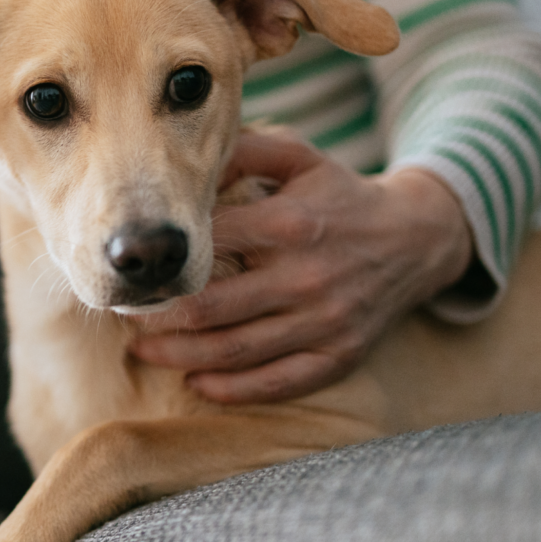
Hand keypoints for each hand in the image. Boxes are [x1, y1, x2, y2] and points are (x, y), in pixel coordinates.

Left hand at [129, 130, 474, 403]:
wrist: (418, 237)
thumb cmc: (339, 194)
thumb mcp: (297, 157)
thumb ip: (240, 152)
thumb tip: (181, 165)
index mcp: (289, 223)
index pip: (208, 247)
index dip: (162, 261)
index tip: (129, 267)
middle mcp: (307, 276)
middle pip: (211, 309)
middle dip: (156, 318)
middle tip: (122, 314)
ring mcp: (326, 321)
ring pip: (236, 351)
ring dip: (179, 356)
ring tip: (141, 351)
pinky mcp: (342, 354)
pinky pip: (278, 382)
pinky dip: (233, 389)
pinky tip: (197, 382)